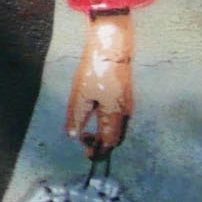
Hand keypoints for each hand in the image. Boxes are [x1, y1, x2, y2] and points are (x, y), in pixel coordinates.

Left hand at [64, 14, 134, 155]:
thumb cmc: (95, 71)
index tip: (86, 152)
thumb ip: (77, 118)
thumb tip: (73, 136)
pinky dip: (109, 124)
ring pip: (119, 129)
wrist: (112, 49)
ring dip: (105, 134)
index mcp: (114, 115)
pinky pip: (120, 119)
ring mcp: (128, 104)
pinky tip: (96, 116)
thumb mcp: (80, 96)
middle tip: (85, 141)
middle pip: (116, 139)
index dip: (98, 151)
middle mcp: (125, 113)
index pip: (109, 142)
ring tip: (88, 131)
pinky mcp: (126, 97)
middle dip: (101, 145)